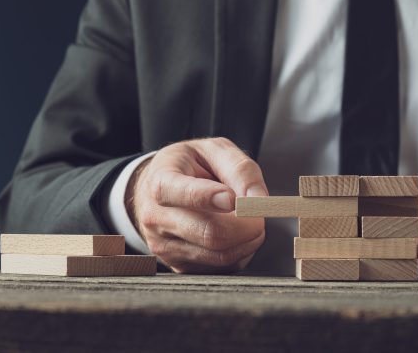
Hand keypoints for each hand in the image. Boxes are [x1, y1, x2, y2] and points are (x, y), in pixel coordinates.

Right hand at [126, 137, 266, 273]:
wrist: (158, 186)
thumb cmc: (191, 165)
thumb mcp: (215, 150)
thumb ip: (240, 170)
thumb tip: (258, 201)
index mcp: (162, 181)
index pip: (184, 195)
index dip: (211, 198)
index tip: (234, 199)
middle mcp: (156, 217)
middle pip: (211, 233)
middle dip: (247, 225)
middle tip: (261, 212)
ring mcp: (164, 246)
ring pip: (220, 255)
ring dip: (248, 240)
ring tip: (251, 220)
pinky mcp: (178, 265)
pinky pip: (221, 267)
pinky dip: (240, 252)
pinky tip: (238, 234)